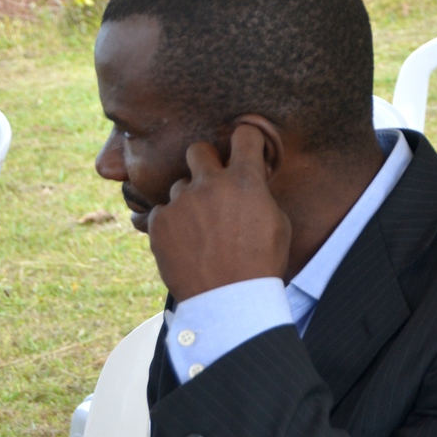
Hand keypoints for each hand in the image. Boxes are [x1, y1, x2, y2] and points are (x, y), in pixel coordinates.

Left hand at [147, 125, 290, 300]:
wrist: (229, 301)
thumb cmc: (261, 263)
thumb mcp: (277, 223)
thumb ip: (260, 194)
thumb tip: (251, 182)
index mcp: (245, 180)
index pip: (245, 135)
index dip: (246, 139)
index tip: (245, 146)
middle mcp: (210, 183)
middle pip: (198, 149)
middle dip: (205, 161)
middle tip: (211, 181)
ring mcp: (181, 202)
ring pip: (179, 185)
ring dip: (188, 200)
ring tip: (199, 227)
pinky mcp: (159, 223)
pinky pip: (161, 211)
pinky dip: (171, 223)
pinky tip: (184, 242)